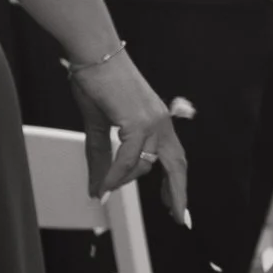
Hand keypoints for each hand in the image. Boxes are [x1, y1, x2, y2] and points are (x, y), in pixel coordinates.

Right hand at [69, 47, 187, 223]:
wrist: (94, 54)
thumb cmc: (97, 81)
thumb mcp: (100, 124)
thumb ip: (102, 157)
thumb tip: (98, 187)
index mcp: (159, 121)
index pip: (175, 158)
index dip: (176, 183)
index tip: (175, 203)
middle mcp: (162, 122)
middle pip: (177, 165)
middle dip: (177, 194)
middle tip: (178, 218)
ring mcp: (152, 121)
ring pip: (146, 164)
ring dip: (125, 180)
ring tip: (107, 189)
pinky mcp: (138, 121)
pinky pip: (128, 157)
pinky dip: (116, 174)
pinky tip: (106, 184)